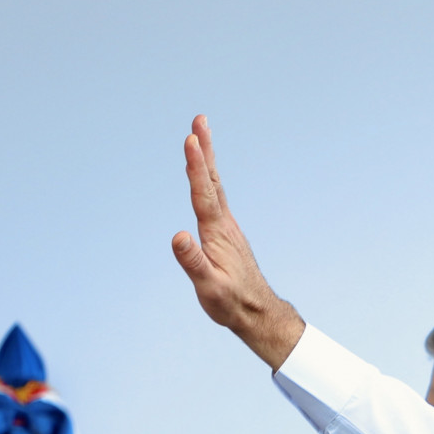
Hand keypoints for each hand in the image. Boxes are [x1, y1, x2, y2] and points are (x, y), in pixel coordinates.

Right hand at [172, 113, 306, 368]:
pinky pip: (215, 199)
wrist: (257, 313)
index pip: (203, 193)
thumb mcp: (209, 286)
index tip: (192, 138)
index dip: (196, 165)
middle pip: (212, 181)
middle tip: (199, 120)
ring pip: (215, 187)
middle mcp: (224, 224)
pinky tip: (204, 178)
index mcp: (216, 232)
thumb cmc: (231, 302)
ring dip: (206, 161)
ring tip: (199, 137)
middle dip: (204, 150)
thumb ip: (193, 262)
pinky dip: (207, 181)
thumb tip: (177, 236)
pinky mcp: (226, 234)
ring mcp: (226, 227)